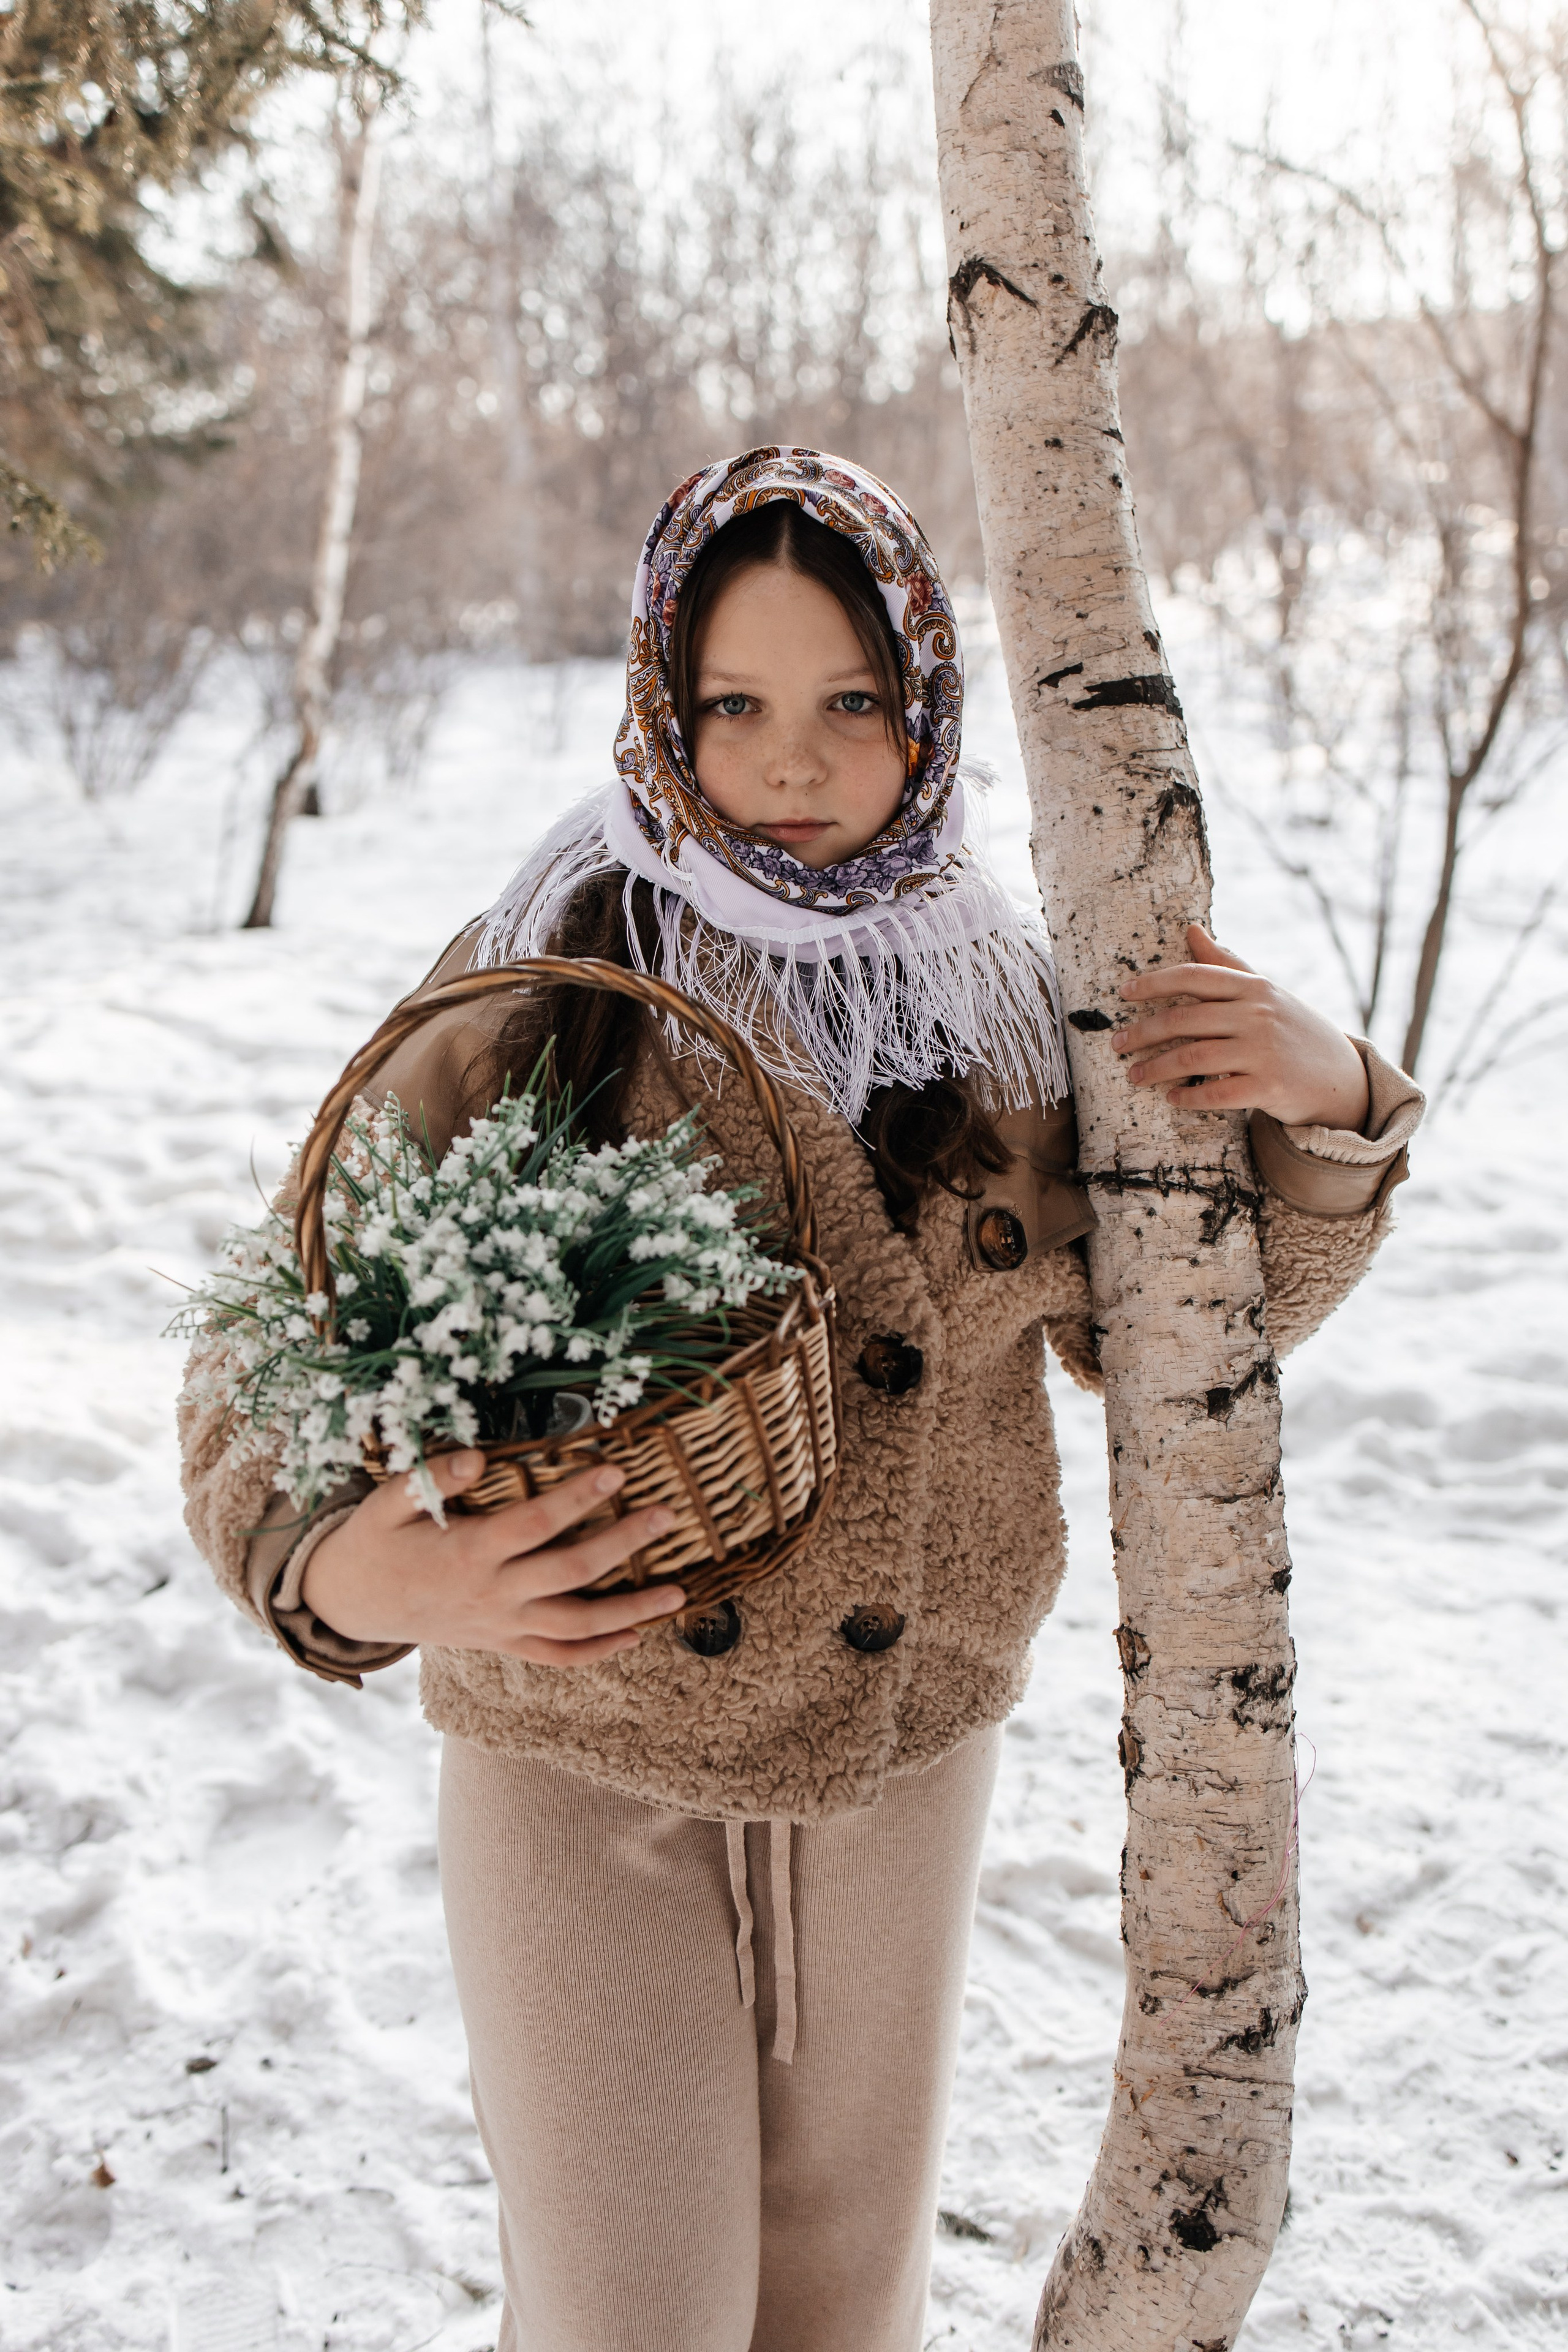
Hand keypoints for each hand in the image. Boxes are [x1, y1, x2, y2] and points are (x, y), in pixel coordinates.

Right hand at [301, 1450, 685, 1666]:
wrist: (352, 1602)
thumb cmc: (375, 1541)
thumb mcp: (386, 1502)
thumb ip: (430, 1479)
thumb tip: (478, 1457)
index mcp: (468, 1552)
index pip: (535, 1525)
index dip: (576, 1499)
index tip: (617, 1471)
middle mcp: (493, 1594)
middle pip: (570, 1572)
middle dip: (623, 1544)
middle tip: (667, 1516)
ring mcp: (502, 1625)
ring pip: (576, 1626)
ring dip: (631, 1611)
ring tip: (680, 1592)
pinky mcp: (503, 1642)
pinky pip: (558, 1656)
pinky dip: (599, 1651)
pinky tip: (636, 1636)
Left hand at [1116, 924, 1370, 1129]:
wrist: (1343, 1075)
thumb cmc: (1293, 1030)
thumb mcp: (1265, 992)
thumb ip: (1227, 963)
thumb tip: (1192, 928)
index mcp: (1253, 987)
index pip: (1194, 977)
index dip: (1154, 983)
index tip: (1124, 993)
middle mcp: (1257, 1015)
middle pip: (1184, 1020)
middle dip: (1143, 1033)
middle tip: (1117, 1044)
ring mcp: (1264, 1052)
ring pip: (1193, 1058)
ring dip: (1156, 1069)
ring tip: (1134, 1075)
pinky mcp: (1269, 1087)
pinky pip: (1216, 1094)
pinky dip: (1188, 1097)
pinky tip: (1171, 1098)